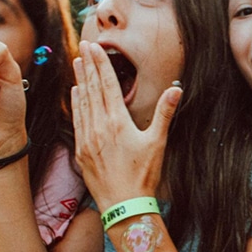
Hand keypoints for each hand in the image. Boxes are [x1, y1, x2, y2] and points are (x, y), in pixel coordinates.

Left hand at [71, 41, 180, 208]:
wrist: (124, 205)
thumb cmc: (144, 175)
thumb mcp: (157, 142)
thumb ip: (164, 113)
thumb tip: (176, 89)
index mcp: (118, 121)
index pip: (108, 85)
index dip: (101, 64)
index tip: (95, 47)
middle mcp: (99, 126)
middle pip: (92, 89)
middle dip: (88, 66)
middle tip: (83, 46)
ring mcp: (88, 138)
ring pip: (82, 102)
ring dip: (80, 80)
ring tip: (77, 62)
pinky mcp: (82, 150)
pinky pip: (77, 119)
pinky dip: (76, 103)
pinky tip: (75, 93)